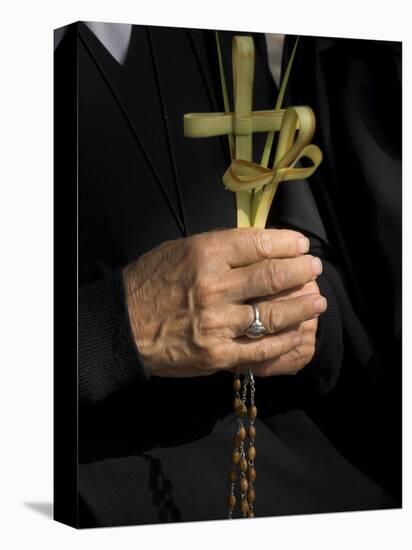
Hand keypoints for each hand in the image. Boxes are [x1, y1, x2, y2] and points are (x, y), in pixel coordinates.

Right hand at [122, 228, 326, 377]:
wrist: (123, 326)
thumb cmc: (150, 282)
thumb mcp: (181, 250)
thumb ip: (220, 248)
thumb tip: (261, 246)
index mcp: (204, 253)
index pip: (259, 244)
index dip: (288, 244)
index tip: (302, 246)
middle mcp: (214, 286)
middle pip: (273, 276)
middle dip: (302, 271)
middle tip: (314, 269)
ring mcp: (217, 323)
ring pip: (274, 313)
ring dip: (302, 306)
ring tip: (317, 300)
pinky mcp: (217, 354)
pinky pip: (261, 349)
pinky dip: (285, 340)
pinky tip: (298, 332)